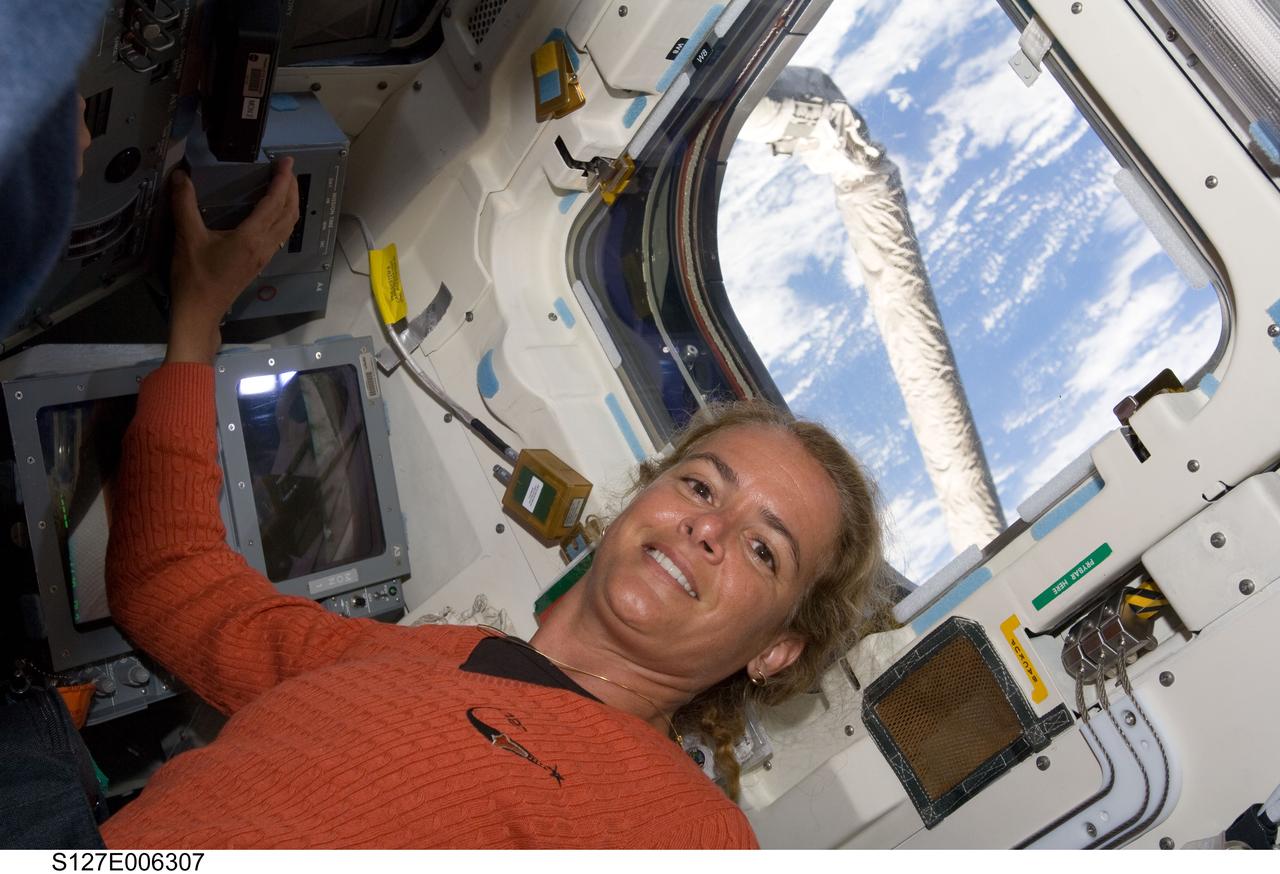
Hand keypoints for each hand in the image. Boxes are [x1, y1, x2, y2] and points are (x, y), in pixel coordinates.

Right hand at [166, 158, 298, 363]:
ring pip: (288, 226)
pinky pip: (280, 236)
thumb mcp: (187, 237)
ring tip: (285, 187)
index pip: (274, 202)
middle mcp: (264, 245)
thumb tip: (181, 176)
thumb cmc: (195, 276)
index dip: (282, 180)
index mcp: (251, 237)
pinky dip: (283, 219)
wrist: (201, 311)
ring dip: (291, 204)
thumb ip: (184, 204)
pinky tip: (274, 214)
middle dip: (292, 189)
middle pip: (289, 213)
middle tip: (287, 169)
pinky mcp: (259, 263)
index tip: (286, 161)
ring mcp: (264, 256)